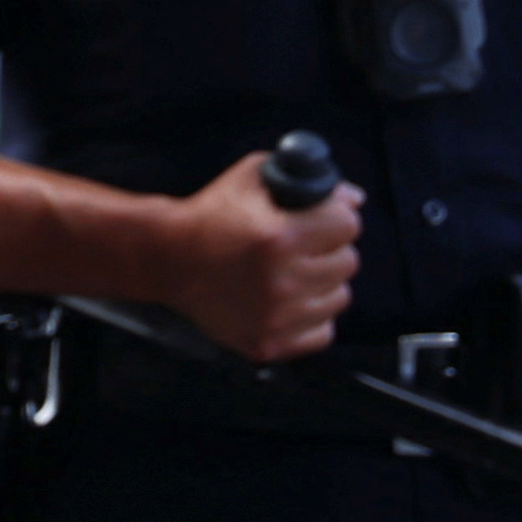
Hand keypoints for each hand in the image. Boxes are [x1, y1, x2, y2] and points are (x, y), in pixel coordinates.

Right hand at [164, 147, 358, 362]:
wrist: (167, 258)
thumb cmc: (212, 215)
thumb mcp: (256, 178)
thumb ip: (310, 181)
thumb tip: (354, 199)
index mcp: (281, 237)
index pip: (348, 225)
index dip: (334, 218)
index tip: (318, 221)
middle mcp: (281, 280)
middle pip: (347, 262)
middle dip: (327, 250)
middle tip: (299, 247)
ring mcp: (275, 317)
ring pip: (339, 297)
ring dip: (322, 284)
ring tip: (290, 273)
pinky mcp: (269, 343)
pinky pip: (322, 332)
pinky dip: (311, 317)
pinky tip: (287, 301)